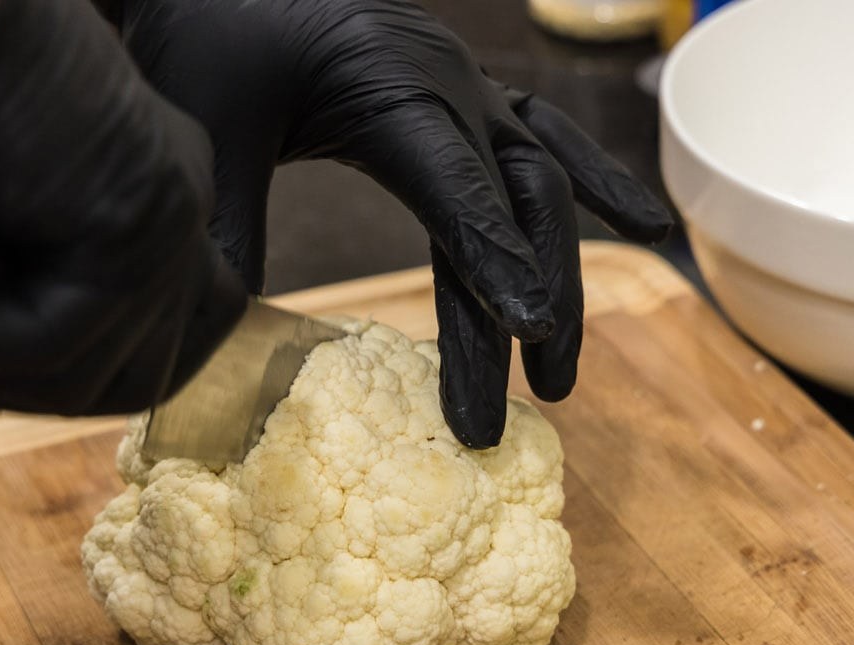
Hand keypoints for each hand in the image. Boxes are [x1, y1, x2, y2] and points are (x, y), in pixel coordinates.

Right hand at [0, 0, 245, 415]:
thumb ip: (16, 291)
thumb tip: (15, 364)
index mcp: (151, 180)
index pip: (168, 331)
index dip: (74, 371)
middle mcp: (177, 197)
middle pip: (149, 374)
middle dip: (35, 390)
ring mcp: (165, 213)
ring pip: (95, 377)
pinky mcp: (129, 227)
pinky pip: (52, 346)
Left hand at [111, 0, 671, 445]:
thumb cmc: (213, 35)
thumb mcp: (209, 128)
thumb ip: (227, 223)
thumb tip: (222, 326)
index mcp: (391, 90)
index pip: (458, 190)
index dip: (497, 260)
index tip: (531, 331)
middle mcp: (449, 87)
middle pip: (520, 200)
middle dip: (538, 298)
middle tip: (542, 398)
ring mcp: (465, 87)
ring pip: (541, 182)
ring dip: (562, 274)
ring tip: (560, 377)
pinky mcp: (462, 92)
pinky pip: (546, 137)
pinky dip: (595, 182)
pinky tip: (644, 226)